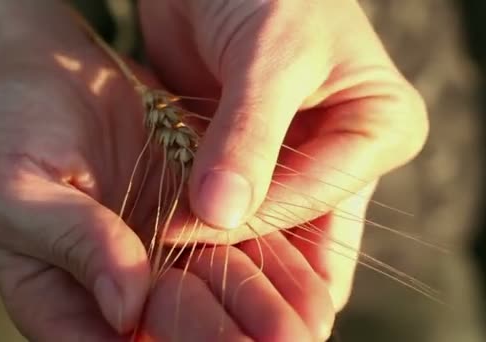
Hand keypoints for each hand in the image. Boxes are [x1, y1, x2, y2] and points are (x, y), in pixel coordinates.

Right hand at [0, 2, 321, 340]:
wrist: (48, 79)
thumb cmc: (10, 134)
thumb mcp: (16, 190)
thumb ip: (70, 242)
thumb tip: (127, 307)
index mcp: (63, 300)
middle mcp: (118, 289)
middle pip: (176, 331)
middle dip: (227, 339)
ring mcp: (160, 255)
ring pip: (216, 297)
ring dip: (261, 313)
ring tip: (305, 326)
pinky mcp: (194, 218)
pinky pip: (235, 249)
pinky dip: (271, 267)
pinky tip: (310, 286)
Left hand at [139, 0, 427, 325]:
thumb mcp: (269, 55)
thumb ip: (249, 136)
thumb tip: (222, 213)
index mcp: (378, 128)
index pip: (316, 196)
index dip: (252, 221)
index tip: (181, 228)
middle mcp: (341, 151)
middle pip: (299, 225)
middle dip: (246, 251)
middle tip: (187, 270)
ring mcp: (292, 159)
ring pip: (260, 222)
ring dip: (217, 240)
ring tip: (172, 258)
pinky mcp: (248, 158)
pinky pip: (227, 200)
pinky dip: (198, 216)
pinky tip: (165, 227)